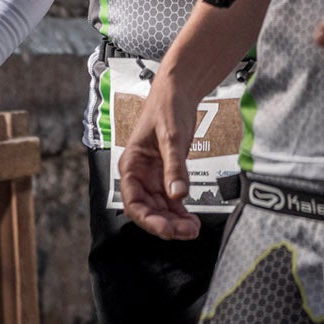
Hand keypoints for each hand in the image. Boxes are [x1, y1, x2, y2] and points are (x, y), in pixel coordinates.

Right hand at [118, 85, 201, 240]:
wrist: (178, 91)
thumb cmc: (166, 106)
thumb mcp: (171, 136)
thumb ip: (174, 166)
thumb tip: (177, 194)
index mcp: (131, 165)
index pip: (132, 202)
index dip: (148, 220)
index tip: (167, 229)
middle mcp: (139, 175)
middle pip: (147, 210)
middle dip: (165, 224)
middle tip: (187, 232)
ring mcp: (153, 177)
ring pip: (160, 209)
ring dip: (175, 221)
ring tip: (193, 229)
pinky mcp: (167, 175)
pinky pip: (171, 200)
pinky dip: (180, 212)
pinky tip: (191, 220)